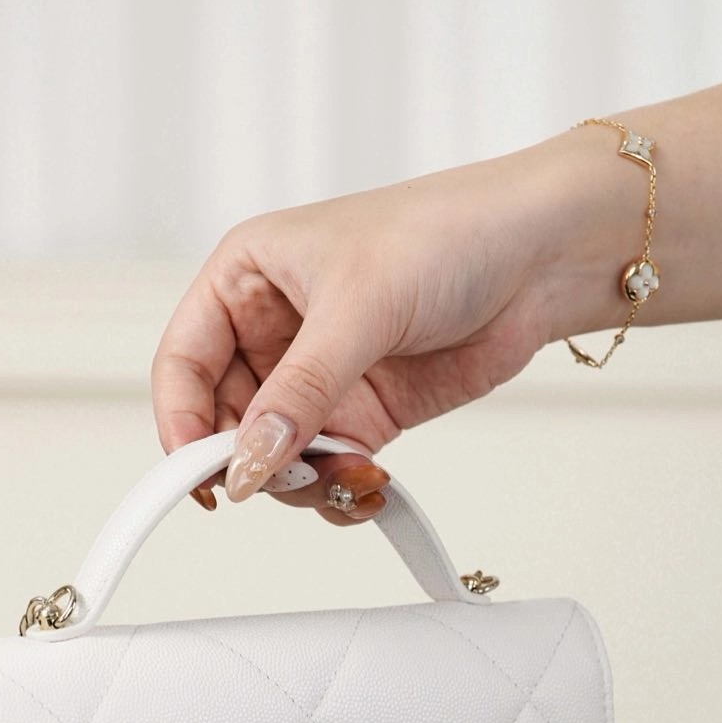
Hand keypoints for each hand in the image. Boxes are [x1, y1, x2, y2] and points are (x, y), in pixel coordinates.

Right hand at [152, 139, 578, 519]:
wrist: (540, 256)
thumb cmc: (445, 233)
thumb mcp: (357, 304)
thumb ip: (299, 391)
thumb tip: (249, 460)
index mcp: (246, 279)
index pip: (184, 361)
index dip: (181, 420)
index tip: (201, 473)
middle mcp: (273, 329)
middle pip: (224, 419)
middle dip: (249, 460)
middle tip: (283, 479)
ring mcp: (318, 376)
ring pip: (274, 453)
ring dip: (300, 481)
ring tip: (346, 478)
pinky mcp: (363, 411)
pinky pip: (326, 467)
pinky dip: (338, 488)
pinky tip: (369, 484)